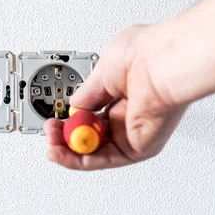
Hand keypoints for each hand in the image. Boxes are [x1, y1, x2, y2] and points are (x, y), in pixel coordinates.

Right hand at [45, 25, 188, 169]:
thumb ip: (88, 91)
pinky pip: (104, 159)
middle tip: (51, 134)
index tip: (56, 119)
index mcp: (124, 92)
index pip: (93, 114)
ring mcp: (133, 131)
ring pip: (95, 151)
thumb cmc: (144, 55)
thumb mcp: (103, 68)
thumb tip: (75, 104)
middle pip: (92, 136)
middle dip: (67, 137)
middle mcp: (129, 114)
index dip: (72, 119)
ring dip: (69, 151)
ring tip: (53, 145)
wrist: (164, 65)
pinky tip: (64, 154)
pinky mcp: (138, 147)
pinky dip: (80, 160)